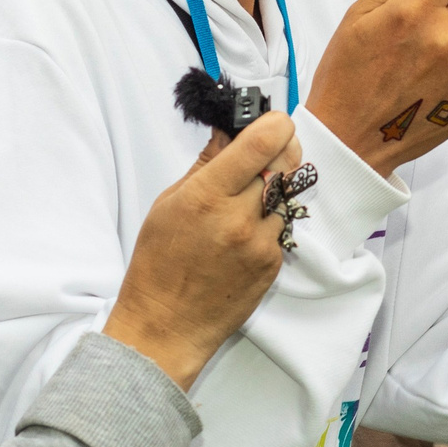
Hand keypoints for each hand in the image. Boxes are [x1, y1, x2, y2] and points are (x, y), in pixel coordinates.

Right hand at [104, 112, 298, 390]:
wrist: (167, 325)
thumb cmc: (158, 263)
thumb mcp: (169, 204)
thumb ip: (206, 164)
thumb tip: (228, 129)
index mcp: (207, 196)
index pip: (261, 143)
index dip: (275, 125)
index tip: (273, 122)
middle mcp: (239, 217)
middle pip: (286, 162)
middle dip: (283, 148)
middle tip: (272, 147)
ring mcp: (261, 243)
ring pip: (288, 194)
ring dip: (279, 186)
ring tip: (253, 194)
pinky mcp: (273, 264)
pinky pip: (283, 226)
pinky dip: (272, 218)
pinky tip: (248, 227)